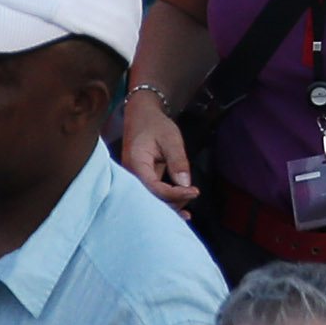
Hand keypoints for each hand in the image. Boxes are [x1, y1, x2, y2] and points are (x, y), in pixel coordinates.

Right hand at [119, 91, 199, 208]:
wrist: (141, 116)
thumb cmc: (154, 125)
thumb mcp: (171, 138)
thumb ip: (178, 161)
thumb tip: (185, 184)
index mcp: (135, 164)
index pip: (154, 188)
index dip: (175, 194)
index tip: (194, 191)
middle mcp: (130, 176)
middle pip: (151, 199)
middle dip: (173, 204)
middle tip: (193, 196)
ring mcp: (134, 179)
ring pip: (151, 199)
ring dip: (170, 205)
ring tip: (189, 209)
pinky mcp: (141, 180)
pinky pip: (153, 194)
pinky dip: (167, 201)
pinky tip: (180, 209)